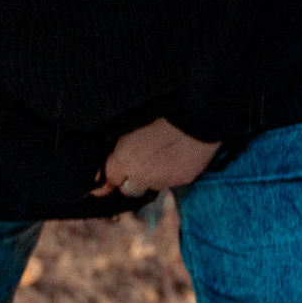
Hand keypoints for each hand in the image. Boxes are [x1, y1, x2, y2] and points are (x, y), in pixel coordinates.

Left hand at [90, 117, 220, 197]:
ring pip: (152, 186)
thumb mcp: (129, 127)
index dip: (113, 177)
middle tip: (142, 164)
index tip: (115, 176)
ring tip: (162, 157)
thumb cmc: (160, 112)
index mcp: (124, 159)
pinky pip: (172, 182)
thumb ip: (119, 150)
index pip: (110, 181)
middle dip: (132, 181)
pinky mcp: (182, 180)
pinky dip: (172, 174)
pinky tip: (177, 157)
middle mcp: (140, 176)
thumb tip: (107, 166)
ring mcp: (162, 181)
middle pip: (129, 190)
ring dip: (153, 177)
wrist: (194, 113)